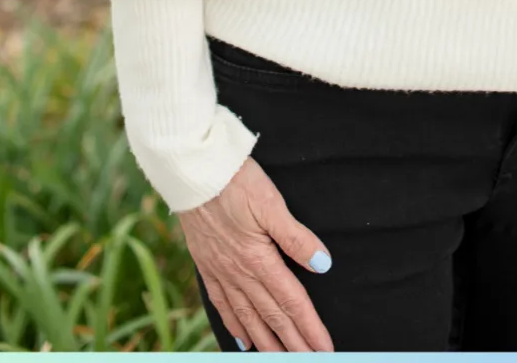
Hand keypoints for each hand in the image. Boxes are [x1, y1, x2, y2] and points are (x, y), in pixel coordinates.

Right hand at [178, 155, 334, 351]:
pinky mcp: (206, 265)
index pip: (291, 302)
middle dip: (293, 343)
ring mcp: (221, 271)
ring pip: (247, 317)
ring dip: (266, 342)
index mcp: (259, 259)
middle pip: (271, 316)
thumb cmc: (234, 181)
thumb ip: (296, 237)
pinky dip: (234, 325)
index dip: (310, 327)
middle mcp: (239, 273)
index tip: (325, 350)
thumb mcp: (271, 203)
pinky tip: (243, 340)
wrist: (191, 172)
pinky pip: (222, 304)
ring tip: (280, 359)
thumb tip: (322, 264)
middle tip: (310, 362)